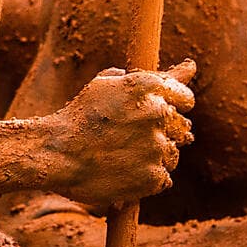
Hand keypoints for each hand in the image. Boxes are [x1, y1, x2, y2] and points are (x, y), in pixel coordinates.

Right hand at [43, 60, 195, 208]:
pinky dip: (147, 178)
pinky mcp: (153, 177)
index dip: (174, 108)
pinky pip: (164, 177)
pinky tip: (124, 172)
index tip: (157, 116)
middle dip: (160, 133)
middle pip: (180, 128)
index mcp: (147, 86)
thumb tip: (191, 67)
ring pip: (172, 154)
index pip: (185, 98)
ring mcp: (156, 146)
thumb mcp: (108, 84)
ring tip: (123, 157)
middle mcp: (157, 113)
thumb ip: (153, 77)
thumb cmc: (79, 117)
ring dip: (154, 156)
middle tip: (130, 140)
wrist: (55, 154)